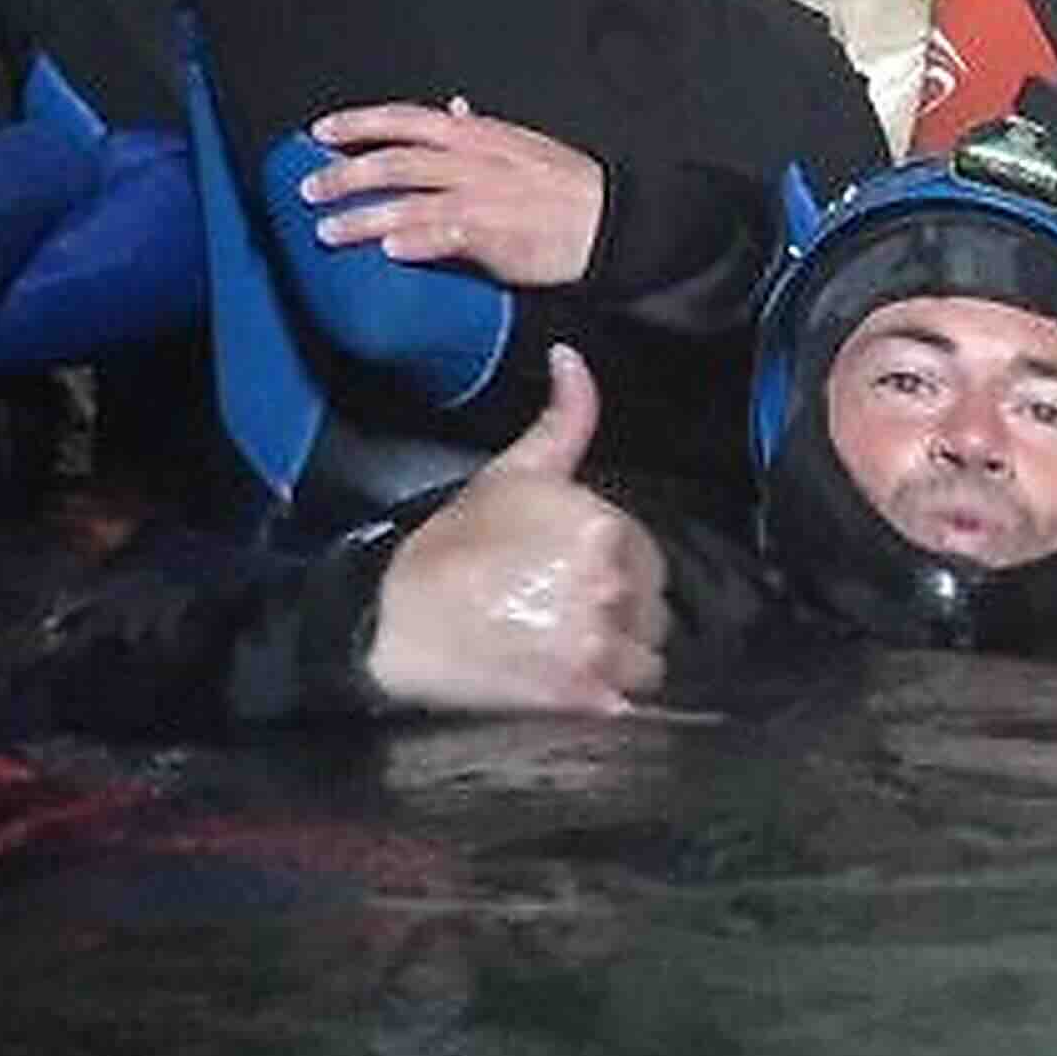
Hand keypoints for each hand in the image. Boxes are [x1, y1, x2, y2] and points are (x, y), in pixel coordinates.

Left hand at [301, 97, 604, 288]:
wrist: (609, 217)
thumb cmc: (563, 183)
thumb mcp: (518, 142)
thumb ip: (478, 128)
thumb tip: (450, 107)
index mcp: (474, 134)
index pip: (404, 119)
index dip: (358, 122)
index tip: (320, 130)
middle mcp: (470, 160)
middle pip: (393, 160)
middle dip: (344, 174)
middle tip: (308, 189)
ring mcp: (481, 198)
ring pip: (408, 201)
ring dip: (362, 216)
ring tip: (327, 231)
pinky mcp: (495, 236)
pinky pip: (446, 236)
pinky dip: (415, 242)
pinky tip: (389, 252)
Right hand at [361, 351, 663, 715]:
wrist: (401, 620)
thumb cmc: (457, 543)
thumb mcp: (511, 472)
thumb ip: (563, 417)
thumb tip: (572, 355)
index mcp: (602, 528)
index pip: (650, 556)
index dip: (620, 565)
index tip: (579, 572)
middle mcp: (610, 586)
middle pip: (654, 609)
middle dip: (624, 610)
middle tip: (573, 609)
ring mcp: (599, 647)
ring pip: (648, 659)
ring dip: (622, 656)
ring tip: (575, 647)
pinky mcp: (583, 697)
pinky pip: (630, 699)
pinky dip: (611, 694)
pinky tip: (576, 680)